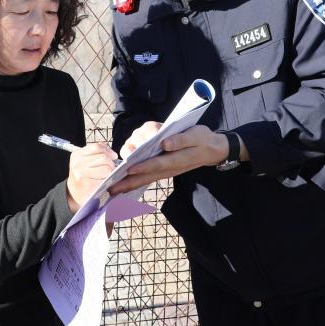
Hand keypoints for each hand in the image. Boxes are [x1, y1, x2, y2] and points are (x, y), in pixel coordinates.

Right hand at [66, 142, 118, 213]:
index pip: (96, 146)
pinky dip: (108, 180)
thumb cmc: (82, 177)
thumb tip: (113, 154)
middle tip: (112, 167)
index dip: (108, 150)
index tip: (113, 156)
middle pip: (103, 157)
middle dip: (111, 162)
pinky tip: (105, 181)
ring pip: (106, 168)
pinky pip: (105, 179)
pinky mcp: (88, 184)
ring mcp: (82, 174)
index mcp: (77, 155)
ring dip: (111, 172)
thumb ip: (96, 154)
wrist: (74, 194)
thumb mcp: (84, 162)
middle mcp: (77, 163)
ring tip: (108, 174)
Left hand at [107, 125, 226, 194]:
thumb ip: (181, 140)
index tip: (128, 168)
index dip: (143, 166)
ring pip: (146, 179)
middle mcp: (170, 168)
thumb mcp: (196, 135)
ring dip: (130, 185)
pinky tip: (125, 185)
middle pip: (147, 176)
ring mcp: (167, 171)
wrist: (212, 149)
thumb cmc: (203, 140)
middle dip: (129, 182)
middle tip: (111, 189)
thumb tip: (164, 143)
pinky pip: (148, 178)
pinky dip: (136, 182)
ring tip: (113, 190)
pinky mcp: (165, 170)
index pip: (157, 163)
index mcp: (177, 159)